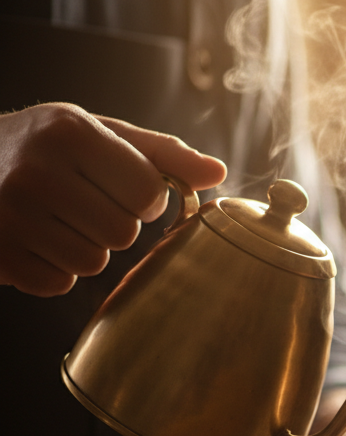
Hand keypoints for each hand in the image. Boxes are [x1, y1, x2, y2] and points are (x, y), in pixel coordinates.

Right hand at [0, 102, 226, 296]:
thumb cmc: (42, 148)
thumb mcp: (98, 134)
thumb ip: (161, 155)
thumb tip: (217, 173)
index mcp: (70, 132)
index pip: (148, 193)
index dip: (145, 198)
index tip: (121, 186)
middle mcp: (36, 171)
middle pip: (123, 233)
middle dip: (112, 224)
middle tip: (79, 203)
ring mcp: (10, 215)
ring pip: (94, 263)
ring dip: (84, 248)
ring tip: (54, 220)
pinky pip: (58, 283)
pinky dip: (54, 269)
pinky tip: (33, 240)